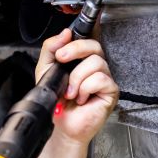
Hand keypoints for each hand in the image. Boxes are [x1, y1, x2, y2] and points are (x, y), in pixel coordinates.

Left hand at [37, 29, 118, 145]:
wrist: (60, 124)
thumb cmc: (57, 101)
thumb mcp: (46, 71)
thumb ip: (51, 49)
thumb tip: (65, 33)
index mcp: (81, 59)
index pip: (86, 38)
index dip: (77, 38)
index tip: (61, 48)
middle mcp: (95, 65)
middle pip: (93, 45)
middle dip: (75, 50)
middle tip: (61, 60)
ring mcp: (105, 77)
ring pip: (95, 62)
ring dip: (77, 77)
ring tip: (71, 92)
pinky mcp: (111, 90)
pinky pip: (100, 78)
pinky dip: (86, 88)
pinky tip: (81, 98)